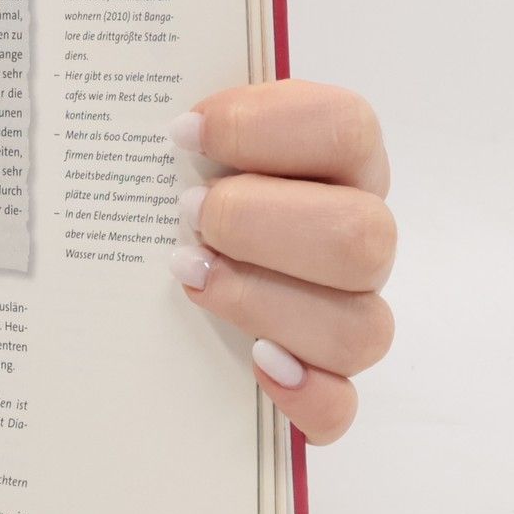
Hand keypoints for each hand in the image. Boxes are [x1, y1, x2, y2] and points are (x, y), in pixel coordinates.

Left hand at [168, 83, 393, 443]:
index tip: (181, 133)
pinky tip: (254, 365)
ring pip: (360, 327)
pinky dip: (305, 393)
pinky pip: (342, 405)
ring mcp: (346, 309)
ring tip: (189, 277)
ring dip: (266, 304)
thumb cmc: (166, 173)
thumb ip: (170, 108)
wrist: (150, 246)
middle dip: (258, 224)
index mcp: (332, 156)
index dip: (264, 128)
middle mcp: (355, 232)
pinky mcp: (322, 378)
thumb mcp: (168, 129)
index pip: (346, 127)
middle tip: (185, 213)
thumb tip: (155, 112)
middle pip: (362, 236)